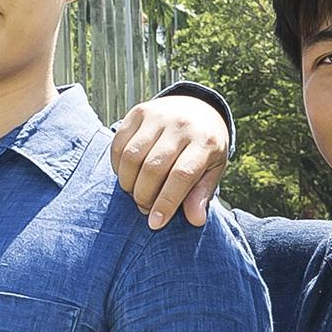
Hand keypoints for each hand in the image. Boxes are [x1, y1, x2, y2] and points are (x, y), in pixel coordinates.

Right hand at [109, 94, 230, 229]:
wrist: (197, 108)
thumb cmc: (204, 147)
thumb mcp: (213, 170)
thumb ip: (202, 194)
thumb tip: (195, 220)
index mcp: (205, 142)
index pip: (181, 176)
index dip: (166, 202)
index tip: (155, 223)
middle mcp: (182, 125)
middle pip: (153, 168)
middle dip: (144, 196)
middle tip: (145, 208)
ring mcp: (158, 115)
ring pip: (132, 156)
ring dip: (129, 183)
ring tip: (135, 193)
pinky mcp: (139, 111)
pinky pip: (119, 143)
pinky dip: (118, 166)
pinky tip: (127, 175)